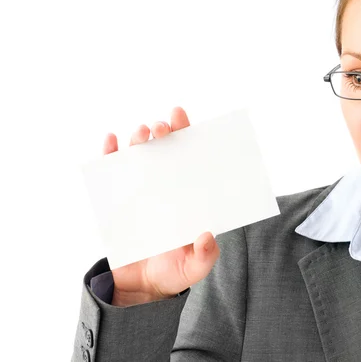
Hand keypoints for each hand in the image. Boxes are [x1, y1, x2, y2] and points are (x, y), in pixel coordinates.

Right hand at [102, 107, 219, 306]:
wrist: (141, 288)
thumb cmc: (173, 272)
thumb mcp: (194, 268)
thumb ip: (205, 255)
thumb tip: (207, 236)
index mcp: (188, 196)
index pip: (189, 159)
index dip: (186, 134)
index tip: (181, 117)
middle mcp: (165, 187)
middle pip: (164, 151)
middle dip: (162, 133)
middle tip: (161, 128)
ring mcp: (140, 191)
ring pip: (138, 157)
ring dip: (139, 140)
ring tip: (141, 134)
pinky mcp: (117, 201)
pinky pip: (110, 172)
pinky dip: (108, 154)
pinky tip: (110, 141)